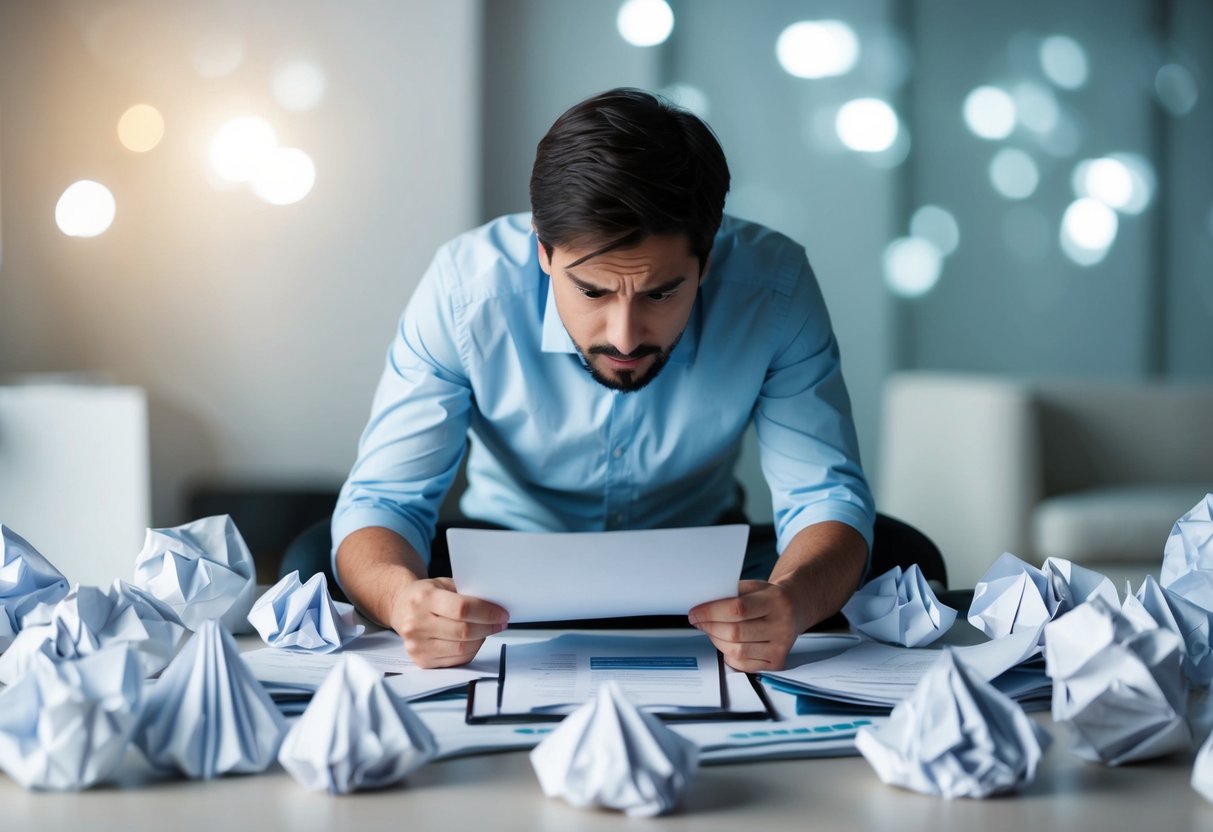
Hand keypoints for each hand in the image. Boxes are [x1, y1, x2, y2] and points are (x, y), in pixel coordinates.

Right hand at [388, 576, 508, 667]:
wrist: (401, 607)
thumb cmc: (425, 595)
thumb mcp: (443, 584)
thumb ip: (466, 593)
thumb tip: (495, 606)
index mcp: (423, 598)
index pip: (462, 609)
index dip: (487, 613)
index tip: (502, 614)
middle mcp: (416, 623)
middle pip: (464, 631)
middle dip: (488, 627)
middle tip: (499, 622)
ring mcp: (417, 644)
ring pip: (462, 648)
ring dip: (481, 640)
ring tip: (486, 630)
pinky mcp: (421, 660)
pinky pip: (456, 660)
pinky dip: (471, 651)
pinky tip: (473, 641)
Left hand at [687, 580, 805, 671]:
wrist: (795, 609)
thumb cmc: (769, 597)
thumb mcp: (754, 587)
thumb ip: (731, 593)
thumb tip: (702, 605)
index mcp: (776, 601)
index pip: (738, 609)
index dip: (711, 612)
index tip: (695, 613)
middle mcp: (782, 626)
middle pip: (735, 633)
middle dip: (709, 627)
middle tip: (698, 621)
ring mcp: (781, 647)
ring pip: (737, 650)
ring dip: (716, 641)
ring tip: (711, 630)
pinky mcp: (777, 662)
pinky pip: (743, 664)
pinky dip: (728, 654)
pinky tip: (726, 643)